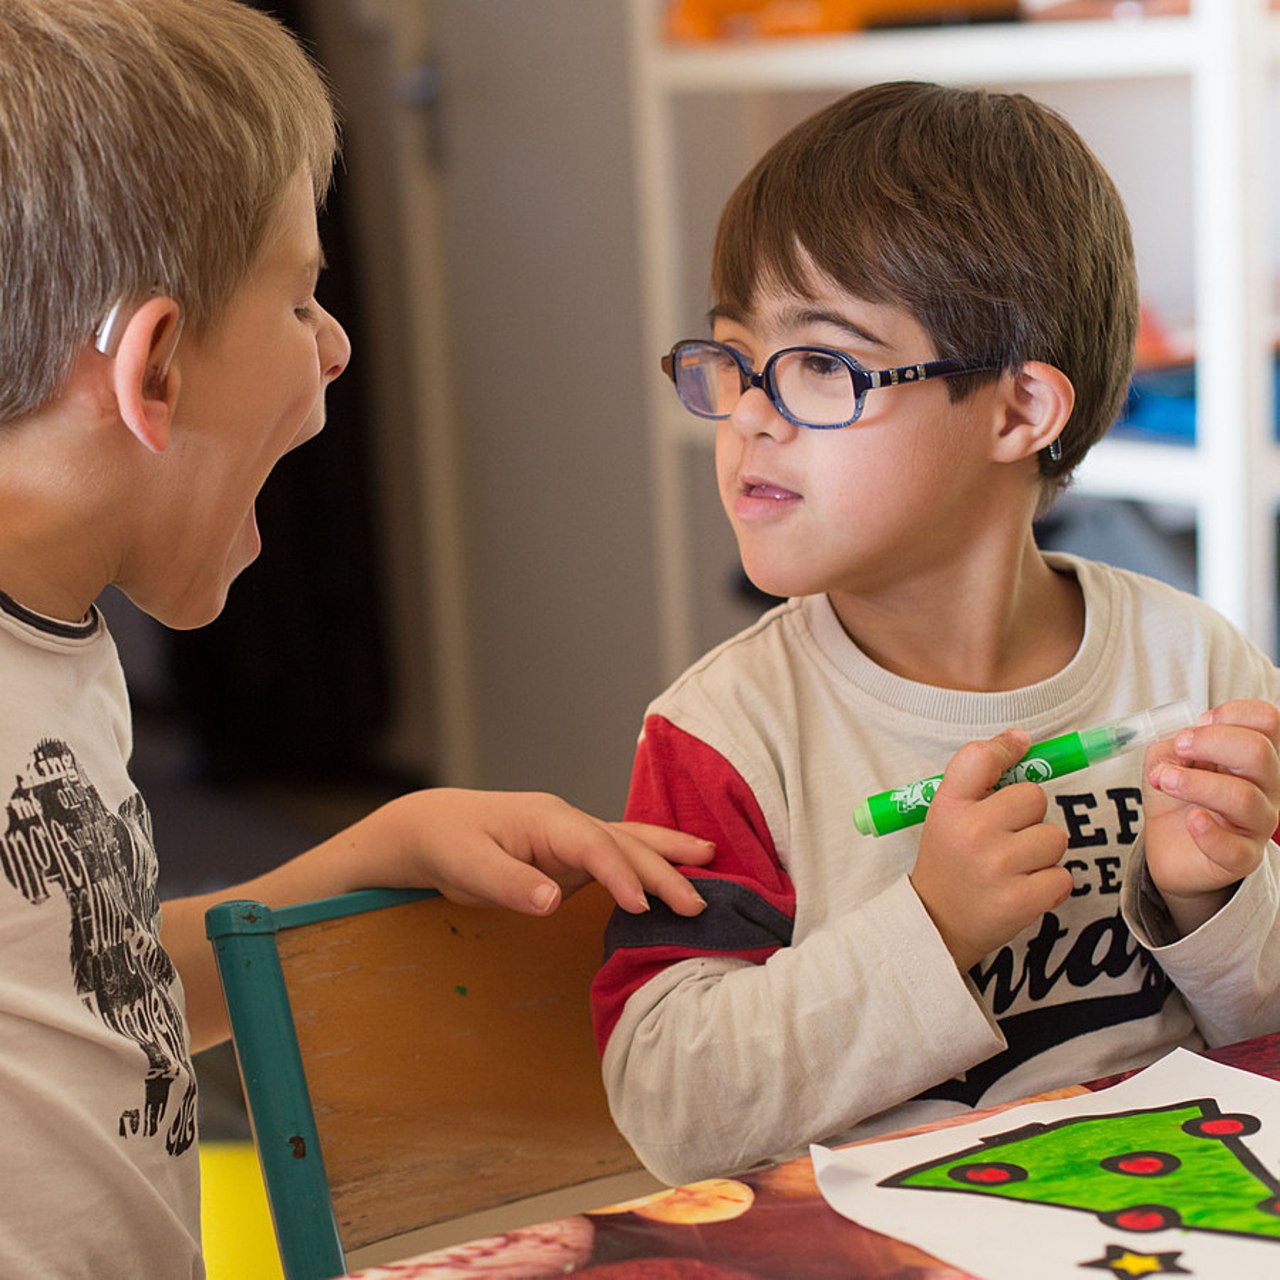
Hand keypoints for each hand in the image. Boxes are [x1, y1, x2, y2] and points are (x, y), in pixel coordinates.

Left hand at [379, 788, 711, 916]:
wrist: (434, 829)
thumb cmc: (449, 844)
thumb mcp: (469, 867)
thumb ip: (511, 883)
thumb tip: (551, 901)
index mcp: (546, 820)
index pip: (593, 844)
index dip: (620, 873)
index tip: (642, 905)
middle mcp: (568, 823)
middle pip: (623, 843)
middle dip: (662, 870)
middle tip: (697, 903)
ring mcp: (573, 837)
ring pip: (629, 842)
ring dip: (668, 854)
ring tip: (711, 860)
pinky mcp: (574, 856)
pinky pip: (619, 855)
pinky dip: (650, 861)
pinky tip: (677, 867)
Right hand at [910, 729, 1070, 970]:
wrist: (936, 923)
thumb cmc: (950, 861)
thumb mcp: (947, 814)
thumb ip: (980, 779)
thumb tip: (1022, 737)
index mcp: (948, 806)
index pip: (980, 758)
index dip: (1006, 748)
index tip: (1018, 748)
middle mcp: (972, 832)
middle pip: (1034, 796)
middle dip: (1028, 815)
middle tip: (1005, 836)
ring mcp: (997, 867)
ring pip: (1055, 837)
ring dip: (1042, 851)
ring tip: (1014, 866)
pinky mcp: (1020, 899)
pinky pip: (1062, 875)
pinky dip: (1049, 884)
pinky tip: (1023, 888)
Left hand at [1143, 700, 1279, 934]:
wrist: (1171, 847)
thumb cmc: (1178, 797)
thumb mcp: (1168, 760)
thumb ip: (1171, 745)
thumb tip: (1179, 744)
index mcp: (1253, 756)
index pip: (1269, 722)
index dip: (1233, 714)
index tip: (1200, 722)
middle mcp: (1266, 787)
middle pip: (1259, 752)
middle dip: (1210, 742)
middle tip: (1180, 748)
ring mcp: (1257, 823)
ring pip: (1243, 797)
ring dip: (1195, 783)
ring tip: (1165, 781)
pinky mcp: (1242, 857)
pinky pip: (1233, 847)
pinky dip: (1208, 831)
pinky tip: (1191, 820)